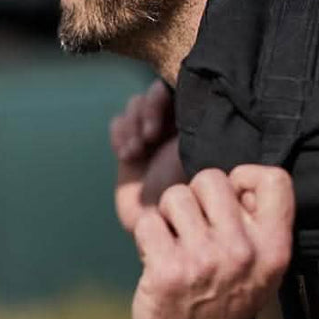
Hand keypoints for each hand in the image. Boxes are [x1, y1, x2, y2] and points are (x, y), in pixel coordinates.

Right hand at [110, 78, 185, 232]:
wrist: (169, 230)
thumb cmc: (195, 197)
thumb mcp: (200, 155)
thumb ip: (196, 125)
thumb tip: (191, 92)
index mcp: (197, 121)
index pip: (177, 87)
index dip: (162, 97)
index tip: (162, 126)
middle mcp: (175, 125)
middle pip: (152, 93)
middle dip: (146, 111)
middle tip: (148, 138)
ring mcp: (151, 136)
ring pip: (134, 106)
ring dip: (132, 124)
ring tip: (135, 151)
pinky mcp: (131, 148)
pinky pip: (118, 123)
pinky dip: (120, 133)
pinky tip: (127, 154)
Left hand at [130, 165, 294, 318]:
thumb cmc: (230, 295)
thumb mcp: (264, 261)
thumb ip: (257, 218)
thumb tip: (235, 176)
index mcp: (273, 246)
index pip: (274, 178)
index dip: (246, 177)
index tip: (234, 200)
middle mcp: (241, 250)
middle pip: (211, 178)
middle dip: (198, 196)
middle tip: (197, 227)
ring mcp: (203, 260)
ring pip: (176, 196)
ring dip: (171, 217)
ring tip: (178, 243)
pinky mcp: (167, 269)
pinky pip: (148, 221)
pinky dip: (149, 236)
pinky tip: (158, 258)